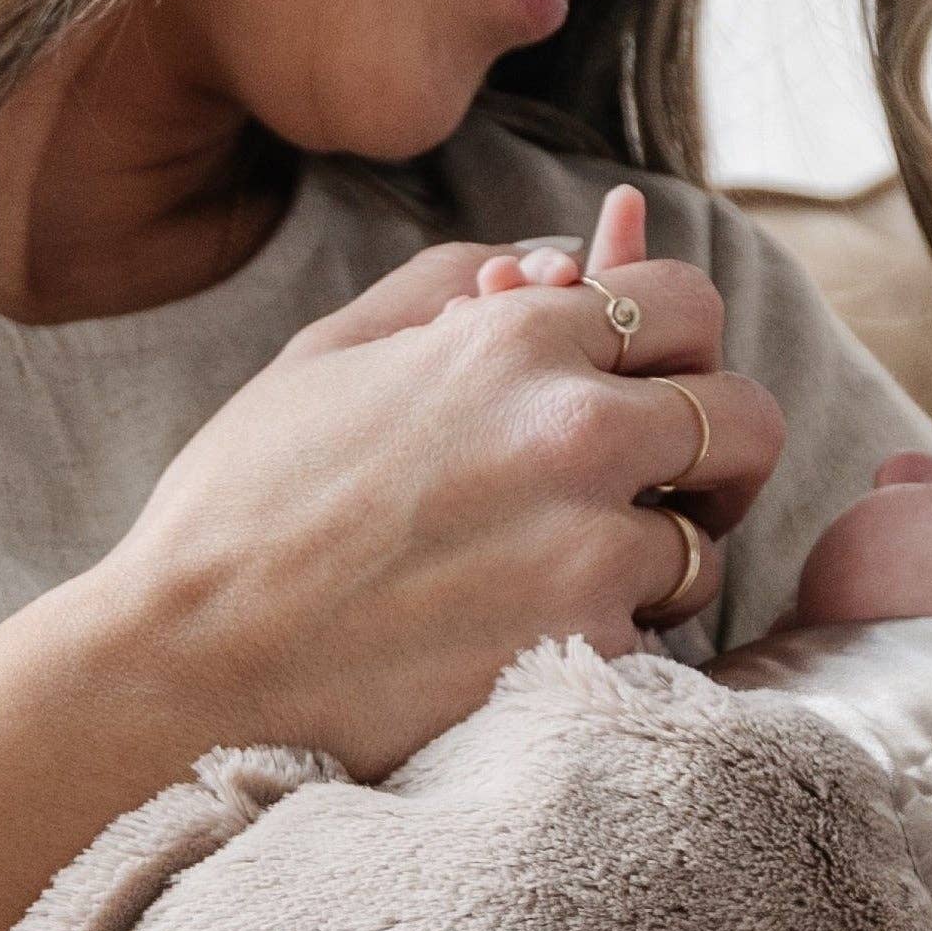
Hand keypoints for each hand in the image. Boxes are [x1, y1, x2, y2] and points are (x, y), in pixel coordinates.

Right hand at [85, 187, 783, 780]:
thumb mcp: (325, 356)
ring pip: (707, 545)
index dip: (676, 347)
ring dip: (657, 563)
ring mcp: (587, 549)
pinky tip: (523, 646)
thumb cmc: (238, 509)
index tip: (646, 389)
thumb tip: (552, 265)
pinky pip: (655, 643)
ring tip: (563, 579)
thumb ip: (447, 289)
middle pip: (746, 419)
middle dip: (715, 454)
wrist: (184, 665)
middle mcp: (572, 430)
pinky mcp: (584, 656)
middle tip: (663, 491)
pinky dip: (608, 648)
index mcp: (511, 341)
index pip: (687, 305)